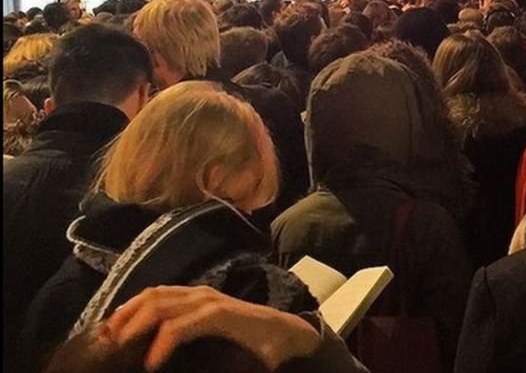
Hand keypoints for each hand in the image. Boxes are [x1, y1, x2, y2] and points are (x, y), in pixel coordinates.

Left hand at [105, 286, 320, 371]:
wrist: (288, 338)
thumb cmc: (251, 342)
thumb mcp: (212, 336)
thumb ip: (187, 336)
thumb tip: (154, 354)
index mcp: (195, 298)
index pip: (152, 295)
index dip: (126, 311)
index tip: (106, 335)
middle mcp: (199, 295)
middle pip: (150, 297)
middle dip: (123, 318)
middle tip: (104, 343)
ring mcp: (209, 302)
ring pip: (160, 306)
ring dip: (135, 326)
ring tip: (119, 348)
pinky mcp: (219, 315)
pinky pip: (180, 327)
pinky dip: (162, 343)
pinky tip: (153, 362)